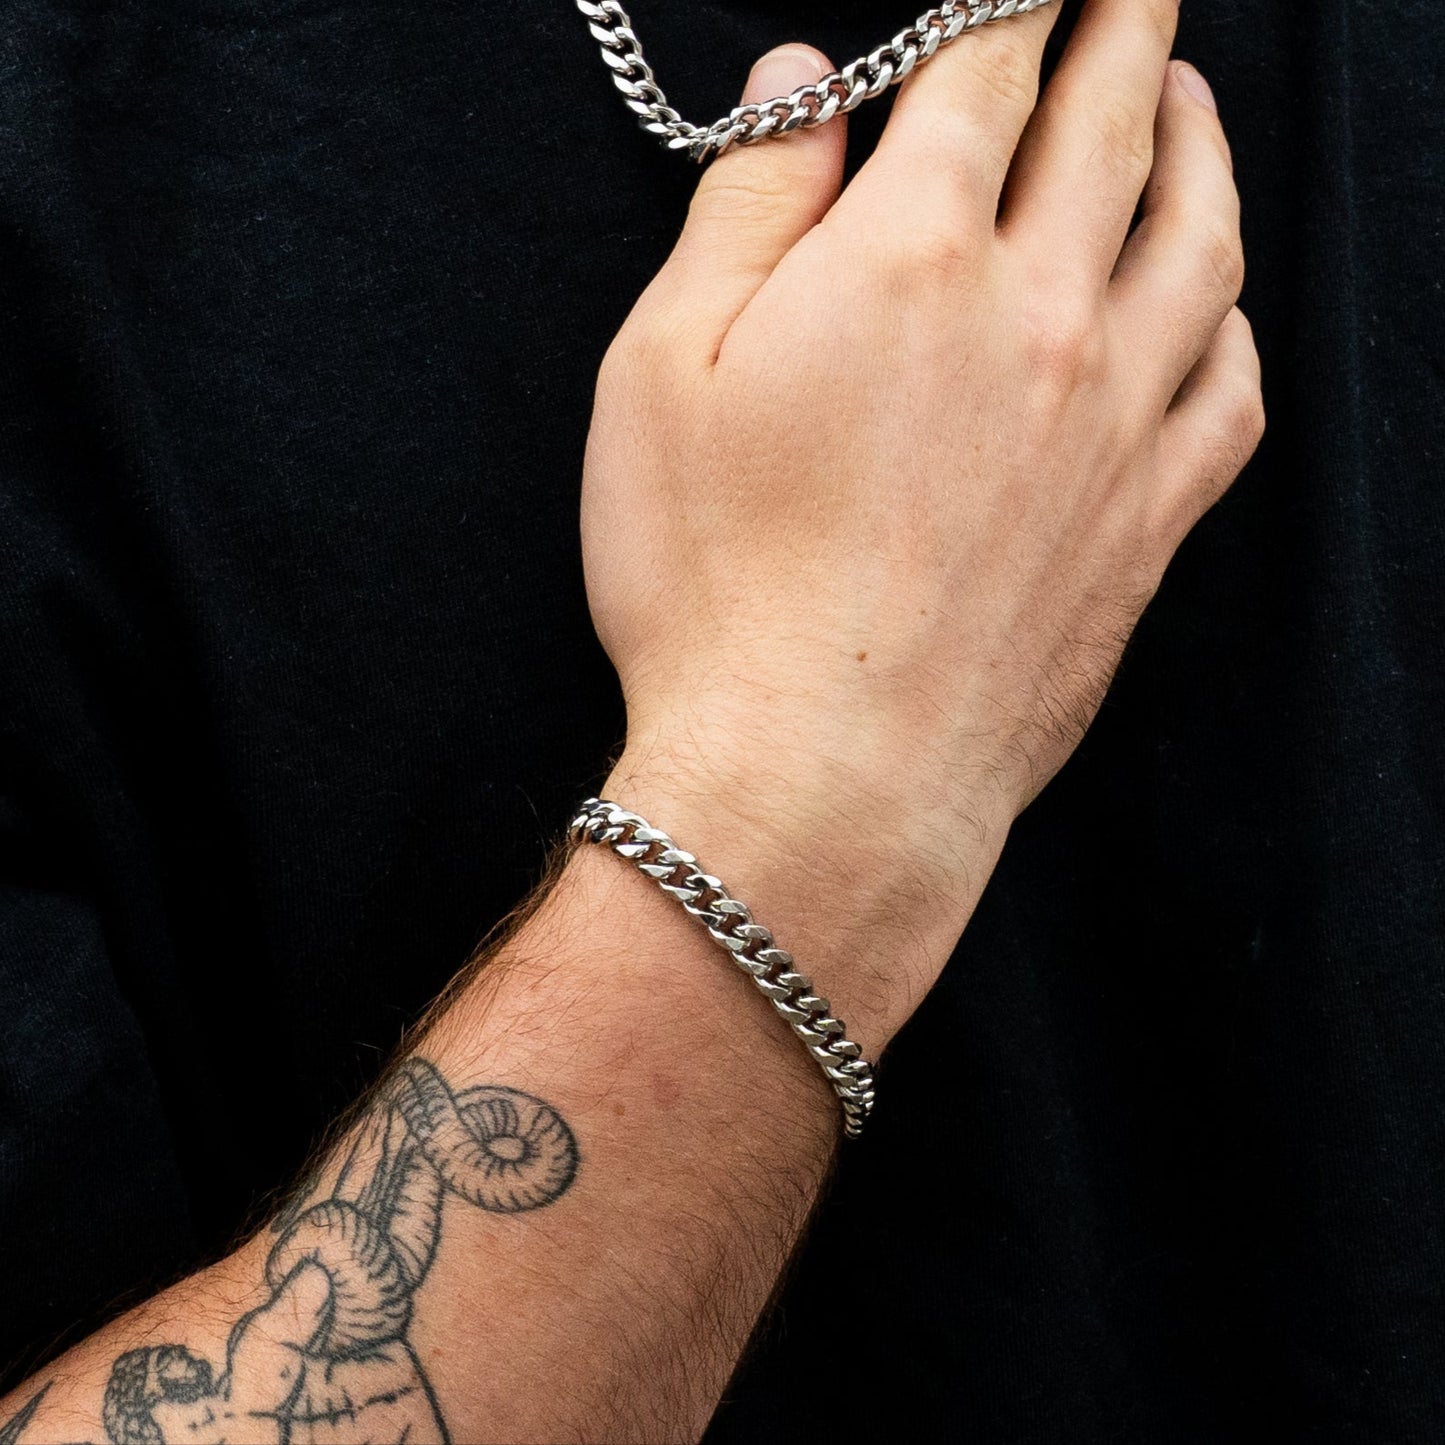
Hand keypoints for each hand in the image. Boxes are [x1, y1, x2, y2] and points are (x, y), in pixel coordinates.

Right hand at [582, 0, 1261, 1028]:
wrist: (820, 781)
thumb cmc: (713, 588)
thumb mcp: (662, 375)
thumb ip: (747, 208)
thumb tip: (802, 83)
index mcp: (910, 257)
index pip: (986, 73)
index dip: (1002, 4)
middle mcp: (1040, 316)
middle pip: (1115, 124)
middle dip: (1127, 27)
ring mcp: (1113, 422)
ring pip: (1200, 239)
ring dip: (1203, 146)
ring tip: (1194, 104)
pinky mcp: (1145, 526)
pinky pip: (1230, 388)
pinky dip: (1230, 321)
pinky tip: (1214, 307)